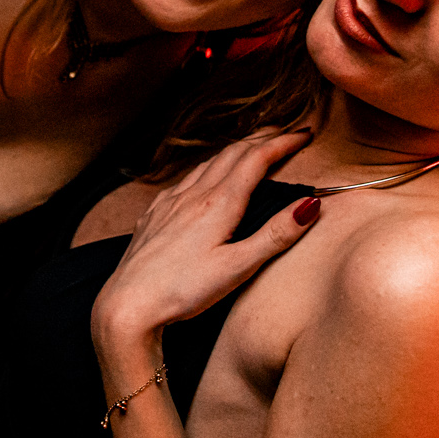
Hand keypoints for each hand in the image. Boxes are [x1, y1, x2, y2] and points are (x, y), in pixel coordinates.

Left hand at [91, 129, 317, 345]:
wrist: (128, 304)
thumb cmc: (183, 291)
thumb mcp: (238, 268)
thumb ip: (274, 236)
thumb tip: (310, 204)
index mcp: (219, 204)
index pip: (257, 159)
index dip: (283, 142)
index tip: (305, 133)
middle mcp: (193, 195)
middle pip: (233, 152)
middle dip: (263, 138)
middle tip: (287, 133)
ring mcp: (170, 201)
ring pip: (208, 162)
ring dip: (235, 150)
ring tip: (253, 148)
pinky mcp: (155, 213)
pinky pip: (185, 179)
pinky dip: (207, 167)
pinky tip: (205, 178)